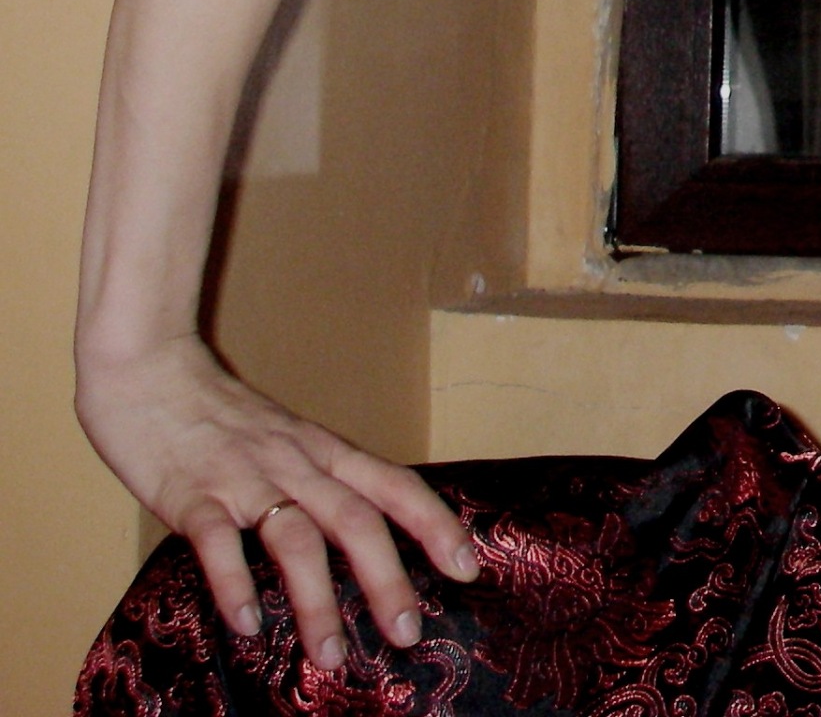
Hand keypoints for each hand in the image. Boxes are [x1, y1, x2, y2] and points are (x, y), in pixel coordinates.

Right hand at [76, 337, 478, 669]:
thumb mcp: (285, 441)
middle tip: (407, 633)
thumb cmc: (217, 415)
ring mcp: (243, 477)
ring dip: (316, 599)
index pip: (396, 485)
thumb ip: (316, 481)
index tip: (468, 568)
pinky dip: (235, 583)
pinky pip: (217, 541)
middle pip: (356, 520)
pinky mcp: (190, 492)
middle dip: (388, 579)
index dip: (436, 525)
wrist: (148, 370)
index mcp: (324, 451)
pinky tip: (247, 624)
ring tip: (329, 654)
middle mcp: (295, 463)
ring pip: (295, 537)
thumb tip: (354, 539)